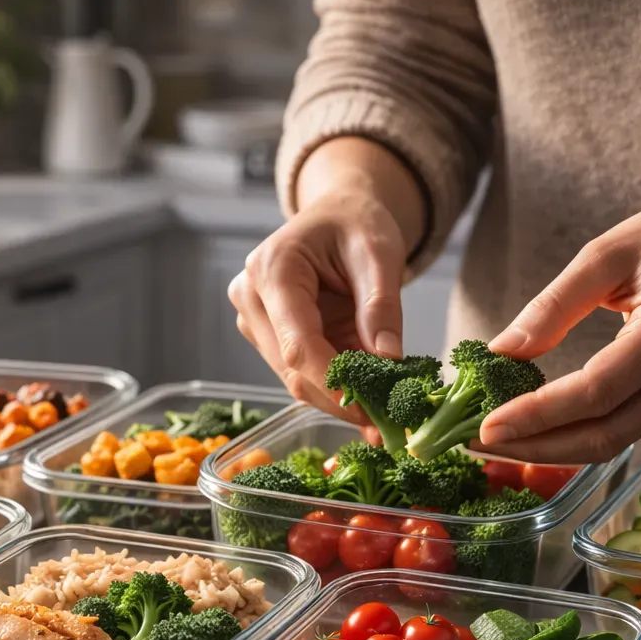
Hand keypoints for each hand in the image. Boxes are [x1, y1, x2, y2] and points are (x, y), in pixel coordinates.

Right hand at [229, 137, 424, 432]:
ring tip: (386, 414)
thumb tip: (388, 361)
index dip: (331, 382)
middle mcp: (252, 298)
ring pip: (296, 379)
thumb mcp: (379, 253)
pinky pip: (303, 374)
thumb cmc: (356, 222)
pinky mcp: (268, 338)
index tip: (368, 411)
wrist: (338, 214)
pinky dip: (337, 389)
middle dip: (341, 399)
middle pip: (293, 369)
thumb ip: (381, 306)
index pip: (297, 343)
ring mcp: (255, 321)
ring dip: (341, 399)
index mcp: (273, 270)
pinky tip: (370, 400)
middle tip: (388, 425)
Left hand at [479, 187, 640, 462]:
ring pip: (613, 442)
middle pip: (606, 434)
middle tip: (475, 443)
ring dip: (550, 449)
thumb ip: (552, 305)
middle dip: (536, 447)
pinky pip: (621, 431)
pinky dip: (572, 437)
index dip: (539, 416)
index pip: (598, 391)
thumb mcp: (603, 254)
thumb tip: (499, 353)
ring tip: (493, 441)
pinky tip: (532, 429)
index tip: (485, 427)